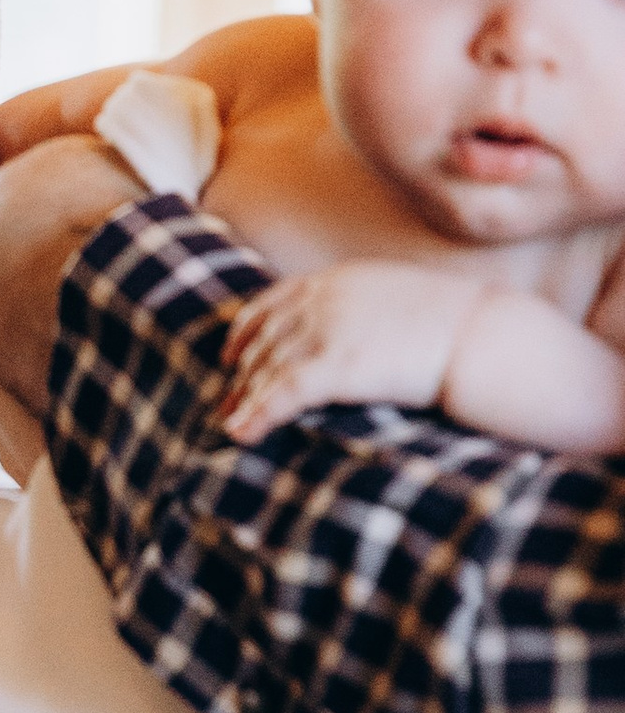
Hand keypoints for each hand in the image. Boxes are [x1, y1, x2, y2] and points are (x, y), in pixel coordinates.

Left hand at [221, 262, 476, 442]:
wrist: (483, 334)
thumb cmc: (461, 324)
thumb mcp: (402, 298)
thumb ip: (367, 308)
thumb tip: (362, 332)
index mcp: (338, 280)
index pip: (275, 302)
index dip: (247, 331)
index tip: (232, 353)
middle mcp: (323, 301)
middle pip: (265, 339)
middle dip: (243, 373)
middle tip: (229, 401)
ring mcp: (325, 331)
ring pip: (267, 368)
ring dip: (245, 399)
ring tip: (231, 423)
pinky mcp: (334, 366)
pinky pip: (281, 394)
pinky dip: (257, 414)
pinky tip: (244, 433)